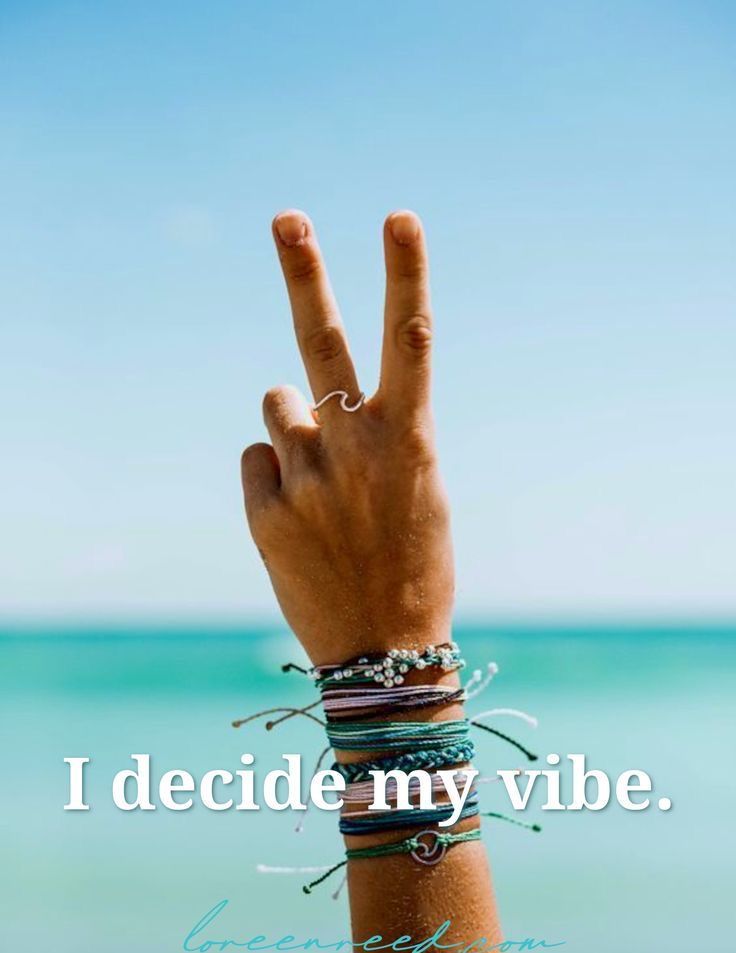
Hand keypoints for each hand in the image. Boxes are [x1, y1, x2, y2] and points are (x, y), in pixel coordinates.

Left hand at [241, 210, 453, 665]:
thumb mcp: (418, 490)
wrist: (383, 653)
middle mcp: (357, 450)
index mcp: (411, 441)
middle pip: (324, 343)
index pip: (411, 340)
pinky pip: (257, 458)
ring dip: (294, 422)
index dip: (405, 273)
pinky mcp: (266, 511)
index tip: (398, 218)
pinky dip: (274, 474)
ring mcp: (308, 479)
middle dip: (306, 274)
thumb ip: (370, 433)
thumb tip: (295, 394)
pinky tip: (301, 515)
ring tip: (323, 478)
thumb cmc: (412, 563)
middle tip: (288, 219)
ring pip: (278, 405)